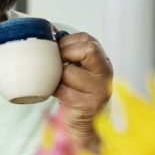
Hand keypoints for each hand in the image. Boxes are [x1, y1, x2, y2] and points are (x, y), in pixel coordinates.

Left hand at [53, 31, 111, 147]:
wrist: (82, 125)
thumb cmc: (74, 93)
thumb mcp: (75, 69)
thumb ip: (68, 51)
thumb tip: (48, 29)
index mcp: (102, 61)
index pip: (87, 40)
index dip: (67, 43)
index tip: (57, 52)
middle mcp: (106, 73)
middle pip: (86, 50)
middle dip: (64, 55)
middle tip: (56, 66)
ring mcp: (100, 89)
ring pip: (69, 71)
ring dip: (57, 77)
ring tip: (58, 83)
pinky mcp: (90, 104)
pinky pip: (64, 90)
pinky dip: (55, 91)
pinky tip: (58, 94)